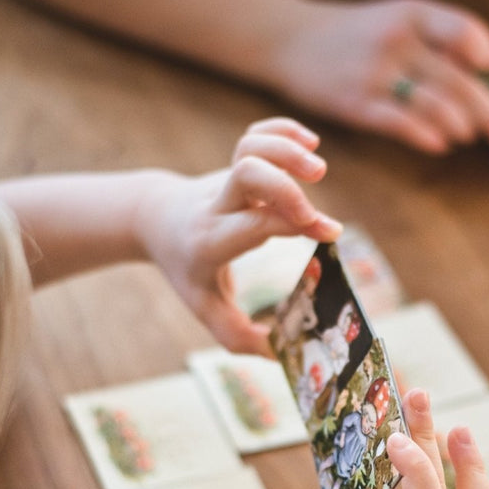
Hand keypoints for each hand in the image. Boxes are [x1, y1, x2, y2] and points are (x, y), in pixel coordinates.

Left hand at [142, 117, 340, 353]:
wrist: (157, 220)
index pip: (254, 225)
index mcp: (213, 241)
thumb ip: (239, 337)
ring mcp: (227, 180)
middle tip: (315, 200)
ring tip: (318, 166)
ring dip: (287, 150)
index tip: (331, 234)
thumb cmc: (187, 268)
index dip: (295, 224)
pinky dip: (283, 130)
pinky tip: (310, 142)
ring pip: (251, 148)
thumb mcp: (205, 308)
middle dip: (285, 184)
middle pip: (246, 175)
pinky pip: (257, 134)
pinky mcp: (236, 161)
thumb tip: (282, 357)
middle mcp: (219, 205)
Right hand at [268, 0, 488, 155]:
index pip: (463, 31)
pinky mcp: (357, 102)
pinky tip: (442, 144)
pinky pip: (400, 122)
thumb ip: (443, 38)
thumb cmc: (356, 37)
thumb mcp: (399, 20)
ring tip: (470, 135)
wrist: (292, 41)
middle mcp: (397, 39)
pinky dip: (427, 134)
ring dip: (462, 124)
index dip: (487, 54)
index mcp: (413, 15)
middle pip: (458, 80)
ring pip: (435, 103)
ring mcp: (377, 72)